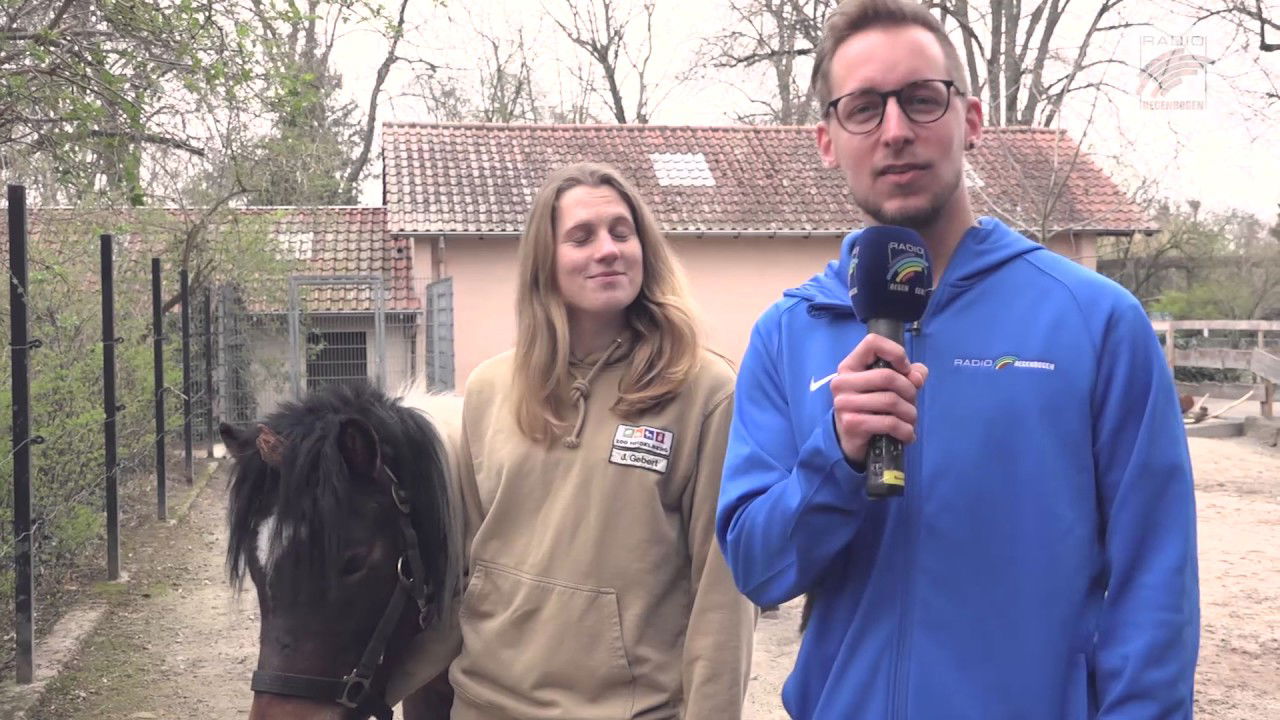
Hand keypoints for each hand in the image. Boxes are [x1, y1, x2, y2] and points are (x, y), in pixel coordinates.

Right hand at [831, 333, 927, 466]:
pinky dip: (906, 430)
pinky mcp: (852, 423)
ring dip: (910, 412)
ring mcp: (844, 403)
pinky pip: (889, 422)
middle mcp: (842, 382)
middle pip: (887, 376)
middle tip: (912, 401)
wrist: (850, 440)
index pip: (872, 343)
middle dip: (909, 390)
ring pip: (891, 401)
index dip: (895, 352)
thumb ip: (907, 374)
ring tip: (910, 420)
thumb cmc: (870, 408)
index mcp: (849, 366)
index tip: (905, 369)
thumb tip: (918, 376)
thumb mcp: (887, 387)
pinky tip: (907, 434)